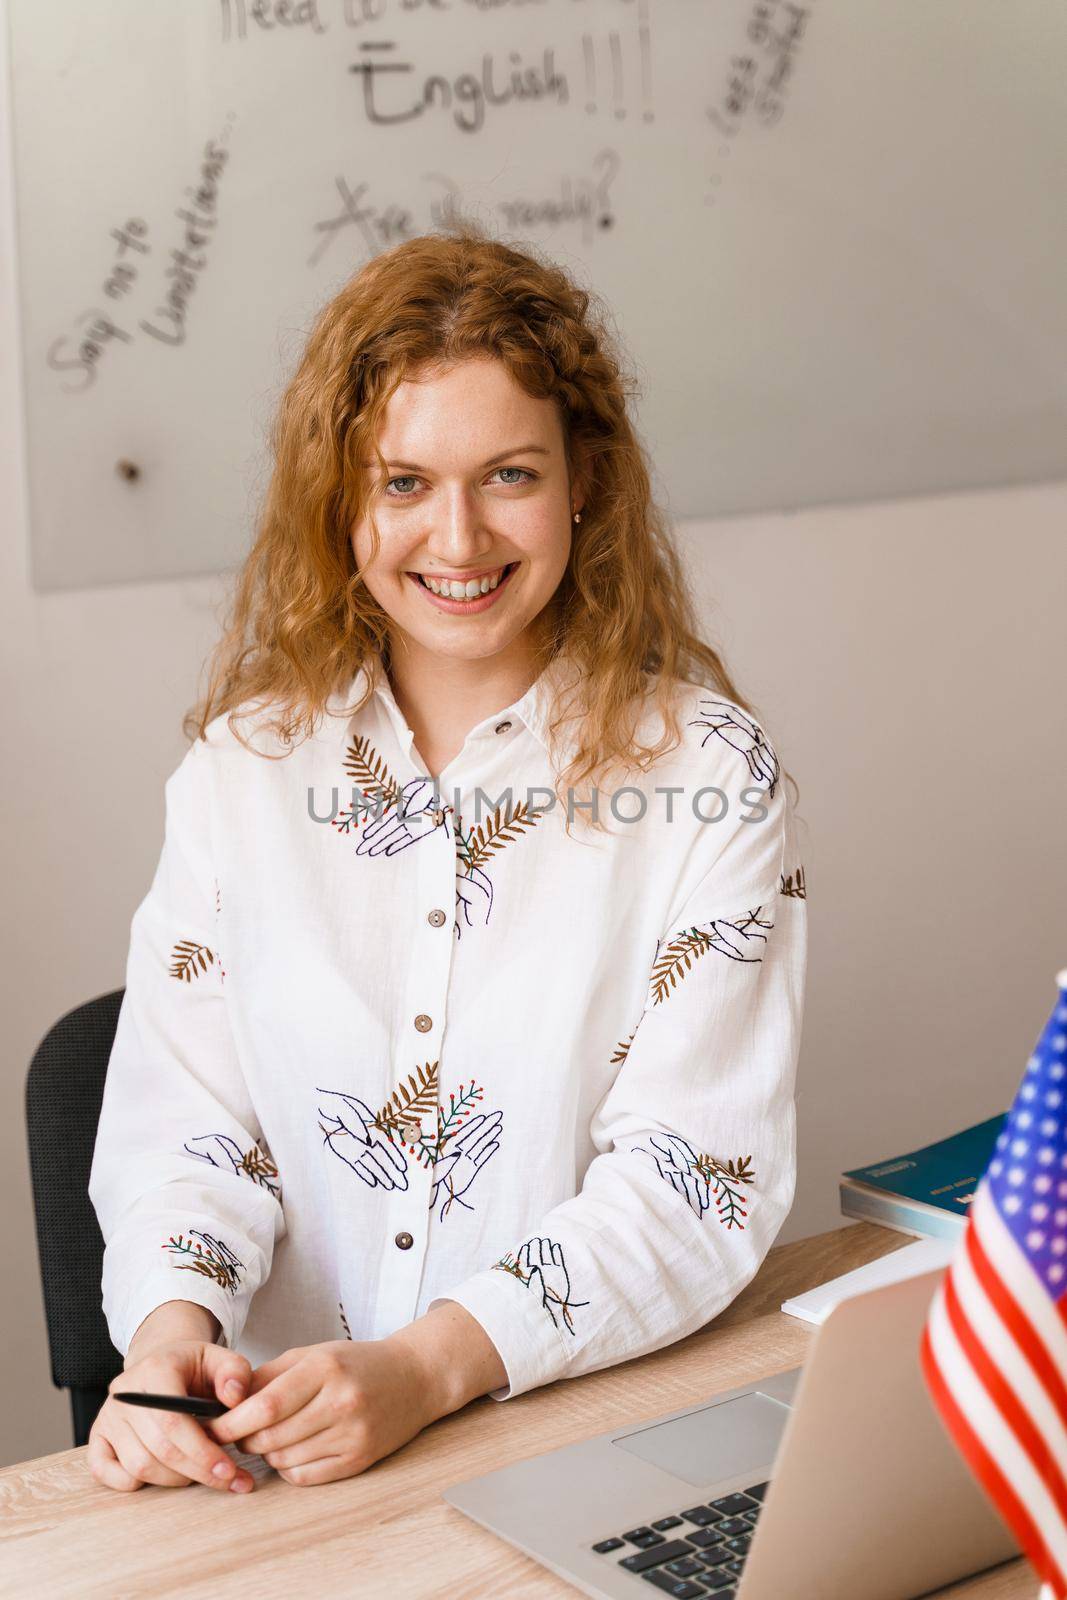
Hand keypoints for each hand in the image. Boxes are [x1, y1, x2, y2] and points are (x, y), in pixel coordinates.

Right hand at [88, 1340, 255, 1493]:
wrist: (162, 1364)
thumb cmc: (194, 1368)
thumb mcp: (221, 1359)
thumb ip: (235, 1372)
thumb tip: (234, 1397)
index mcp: (155, 1370)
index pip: (173, 1421)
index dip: (202, 1452)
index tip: (228, 1470)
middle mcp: (124, 1394)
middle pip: (158, 1448)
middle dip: (197, 1471)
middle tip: (226, 1479)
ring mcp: (107, 1417)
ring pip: (138, 1466)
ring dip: (174, 1479)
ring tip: (201, 1473)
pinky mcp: (97, 1436)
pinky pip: (105, 1472)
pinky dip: (132, 1483)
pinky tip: (163, 1476)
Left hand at [207, 1337, 433, 1485]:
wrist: (414, 1378)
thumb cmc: (356, 1363)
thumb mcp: (313, 1354)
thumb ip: (269, 1376)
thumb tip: (225, 1402)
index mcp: (325, 1369)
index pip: (266, 1406)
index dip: (232, 1422)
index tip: (212, 1427)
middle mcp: (340, 1402)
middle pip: (272, 1436)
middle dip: (244, 1440)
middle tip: (237, 1434)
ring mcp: (353, 1434)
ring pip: (285, 1459)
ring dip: (267, 1453)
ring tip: (270, 1437)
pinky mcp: (360, 1459)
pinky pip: (306, 1476)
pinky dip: (289, 1468)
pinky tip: (293, 1450)